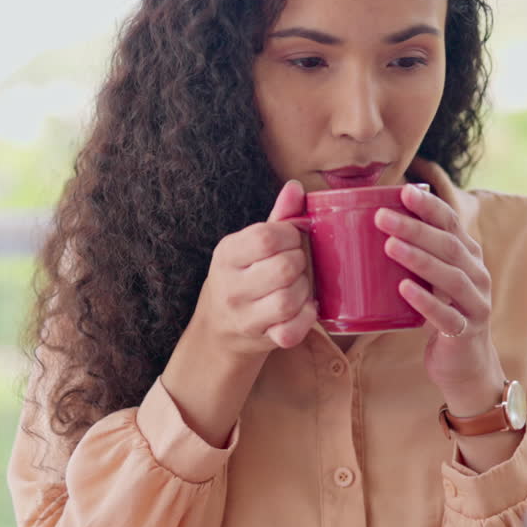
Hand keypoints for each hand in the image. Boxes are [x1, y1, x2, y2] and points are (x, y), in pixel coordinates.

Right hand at [193, 180, 318, 357]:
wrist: (220, 327)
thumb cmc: (244, 276)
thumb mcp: (251, 244)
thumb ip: (278, 216)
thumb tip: (296, 187)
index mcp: (227, 254)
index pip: (266, 237)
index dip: (290, 235)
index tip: (291, 239)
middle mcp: (231, 286)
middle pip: (284, 268)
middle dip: (300, 263)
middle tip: (296, 265)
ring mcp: (244, 316)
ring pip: (290, 299)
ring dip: (304, 290)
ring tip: (298, 286)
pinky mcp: (260, 339)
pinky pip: (292, 331)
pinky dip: (305, 319)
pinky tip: (303, 309)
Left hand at [375, 183, 505, 414]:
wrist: (464, 363)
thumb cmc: (441, 311)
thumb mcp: (434, 278)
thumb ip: (418, 253)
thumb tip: (376, 220)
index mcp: (468, 256)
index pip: (451, 223)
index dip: (429, 206)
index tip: (403, 191)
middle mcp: (477, 275)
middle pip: (449, 246)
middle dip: (415, 228)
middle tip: (382, 217)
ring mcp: (476, 304)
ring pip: (450, 277)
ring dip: (419, 259)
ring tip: (389, 246)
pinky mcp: (466, 332)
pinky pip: (446, 315)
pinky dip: (425, 301)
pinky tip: (404, 289)